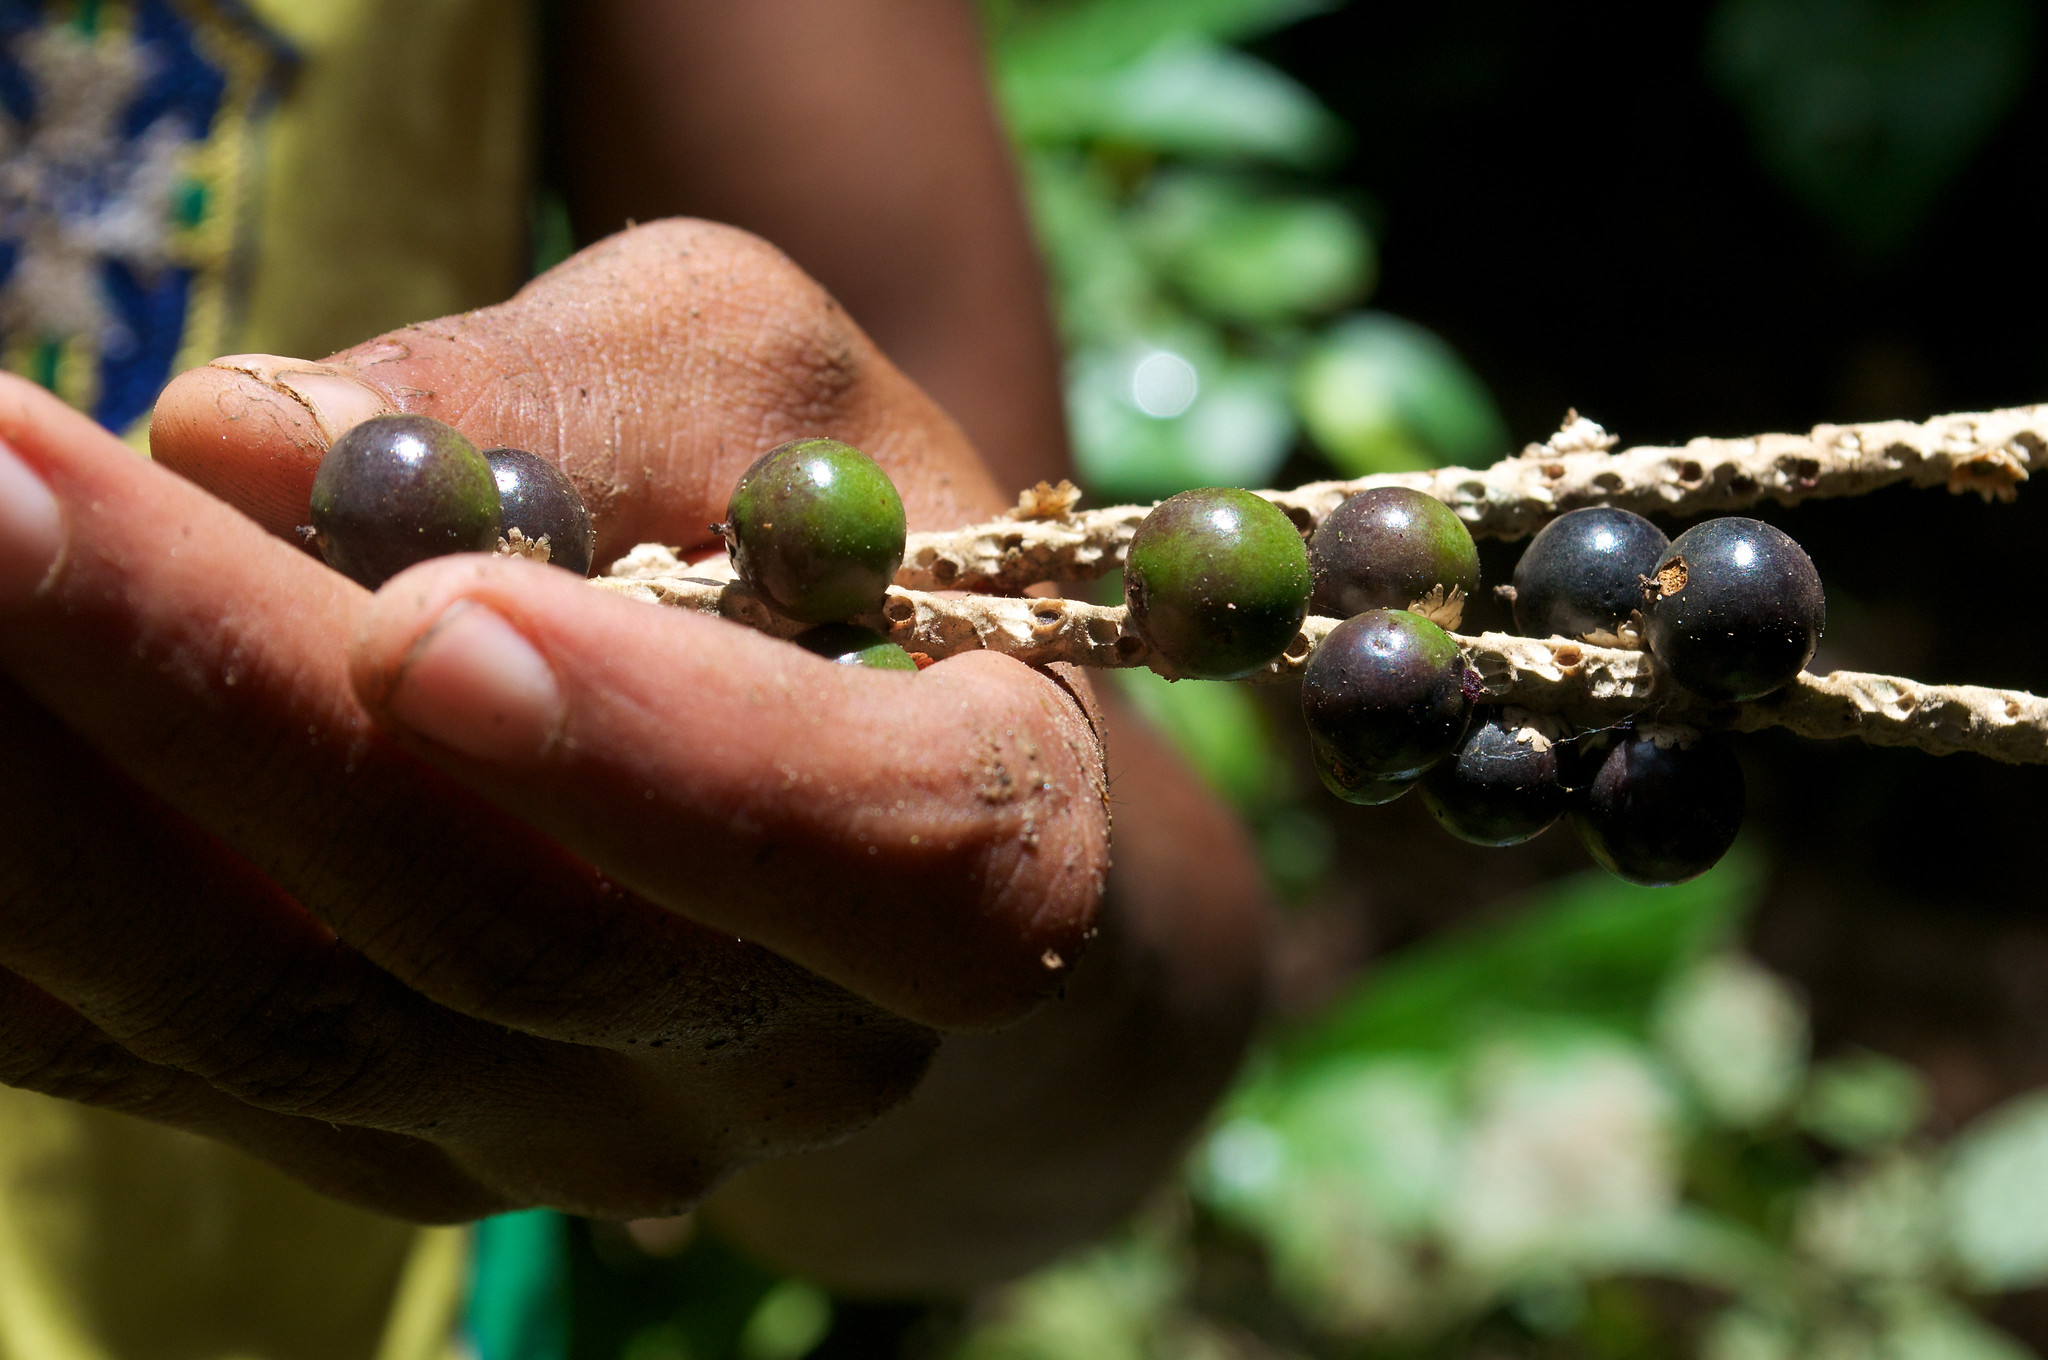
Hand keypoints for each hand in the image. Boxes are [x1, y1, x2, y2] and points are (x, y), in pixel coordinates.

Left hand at [0, 221, 1108, 1221]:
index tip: (434, 621)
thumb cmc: (823, 544)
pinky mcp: (400, 1144)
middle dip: (237, 701)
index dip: (680, 770)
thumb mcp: (777, 390)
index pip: (891, 860)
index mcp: (982, 852)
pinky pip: (161, 1061)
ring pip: (293, 1023)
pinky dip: (13, 892)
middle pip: (524, 943)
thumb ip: (582, 393)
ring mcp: (585, 1131)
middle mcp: (798, 1047)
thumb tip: (239, 439)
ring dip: (58, 796)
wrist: (832, 792)